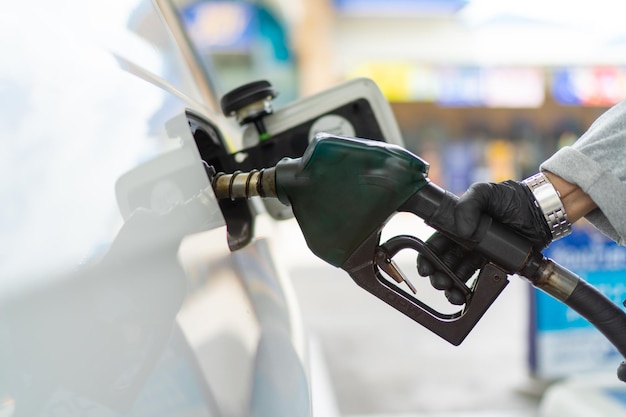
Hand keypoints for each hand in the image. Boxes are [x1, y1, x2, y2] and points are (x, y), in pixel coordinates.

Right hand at [417, 180, 551, 303]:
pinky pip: (479, 279)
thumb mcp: (485, 192)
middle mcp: (466, 240)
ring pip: (459, 273)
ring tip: (451, 293)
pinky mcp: (496, 264)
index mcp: (458, 223)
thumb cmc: (511, 197)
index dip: (428, 256)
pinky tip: (465, 296)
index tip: (425, 268)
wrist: (540, 210)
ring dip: (452, 285)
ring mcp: (480, 253)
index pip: (437, 242)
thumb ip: (469, 204)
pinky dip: (470, 289)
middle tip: (439, 282)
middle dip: (438, 274)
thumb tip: (462, 230)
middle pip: (445, 261)